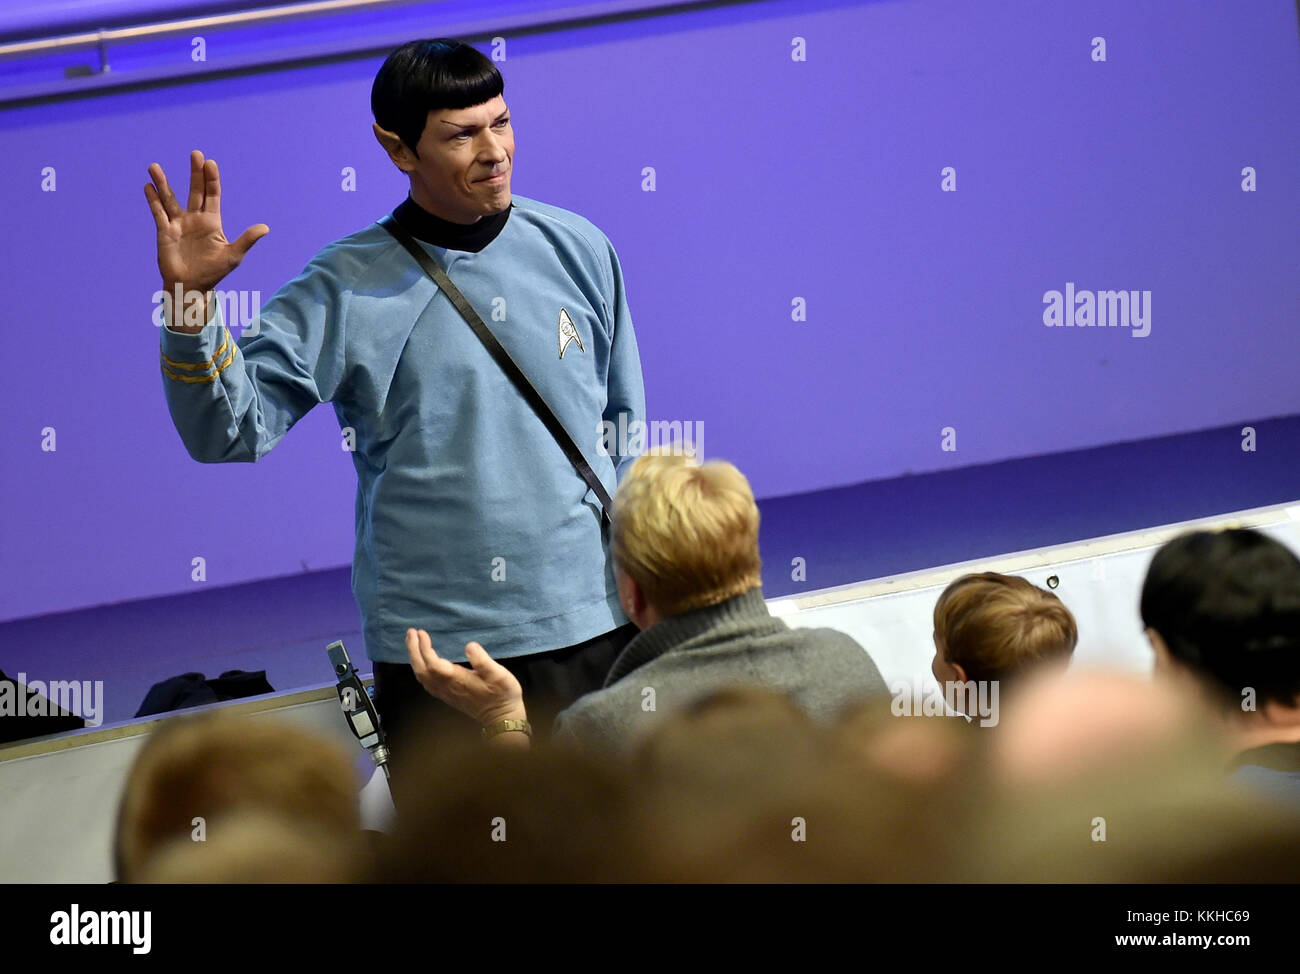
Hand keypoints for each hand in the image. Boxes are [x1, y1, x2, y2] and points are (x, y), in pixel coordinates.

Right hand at [145, 150, 267, 294]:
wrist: (191, 286)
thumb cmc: (213, 273)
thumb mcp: (233, 256)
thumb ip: (247, 240)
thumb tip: (266, 227)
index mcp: (212, 222)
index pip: (212, 195)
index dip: (211, 179)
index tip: (210, 163)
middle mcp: (194, 219)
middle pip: (195, 191)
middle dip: (195, 173)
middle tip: (196, 153)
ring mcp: (179, 224)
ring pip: (170, 199)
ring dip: (163, 183)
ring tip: (154, 167)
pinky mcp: (165, 232)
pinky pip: (158, 213)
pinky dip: (153, 200)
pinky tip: (148, 186)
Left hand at [405, 628, 526, 726]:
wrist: (501, 719)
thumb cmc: (502, 694)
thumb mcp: (499, 674)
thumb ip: (483, 660)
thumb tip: (469, 646)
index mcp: (456, 679)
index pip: (432, 663)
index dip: (424, 648)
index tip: (422, 632)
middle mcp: (446, 687)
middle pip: (421, 669)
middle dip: (413, 650)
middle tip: (411, 632)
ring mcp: (445, 693)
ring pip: (421, 676)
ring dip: (415, 659)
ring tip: (413, 643)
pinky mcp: (447, 696)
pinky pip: (426, 682)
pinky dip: (420, 669)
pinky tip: (422, 663)